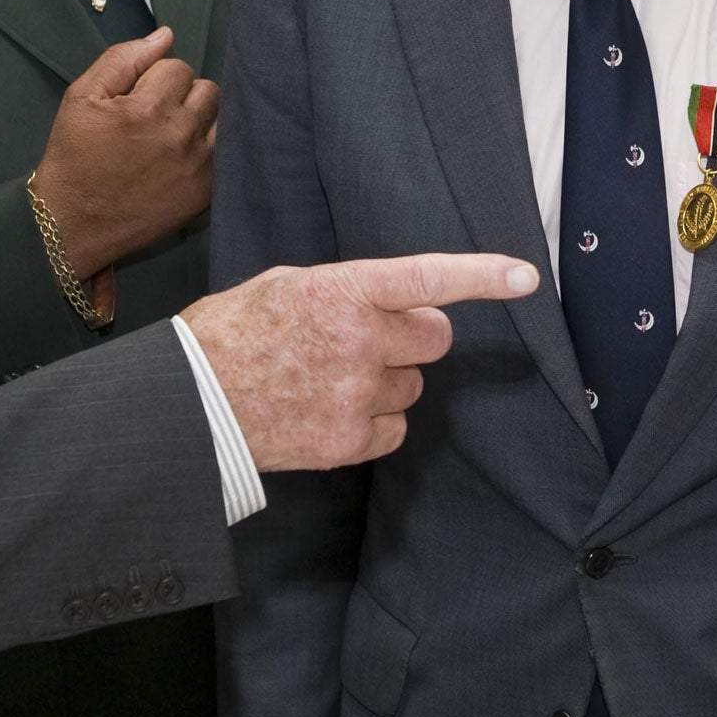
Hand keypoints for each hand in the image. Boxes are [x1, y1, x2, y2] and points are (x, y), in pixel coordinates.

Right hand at [32, 27, 216, 276]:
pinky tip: (186, 158)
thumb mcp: (81, 97)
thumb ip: (123, 59)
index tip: (138, 98)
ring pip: (222, 120)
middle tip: (156, 116)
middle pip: (208, 90)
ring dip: (202, 121)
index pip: (179, 68)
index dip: (156, 78)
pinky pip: (227, 153)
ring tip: (173, 136)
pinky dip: (210, 149)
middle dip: (183, 96)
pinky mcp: (206, 193)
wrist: (71, 222)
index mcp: (147, 108)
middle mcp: (179, 136)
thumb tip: (166, 36)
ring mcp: (197, 167)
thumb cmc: (73, 156)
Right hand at [180, 253, 538, 471]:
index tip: (525, 275)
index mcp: (341, 290)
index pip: (427, 277)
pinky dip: (372, 423)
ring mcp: (356, 395)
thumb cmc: (233, 333)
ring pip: (412, 386)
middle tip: (368, 341)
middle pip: (433, 339)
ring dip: (385, 382)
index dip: (482, 276)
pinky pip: (394, 430)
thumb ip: (347, 289)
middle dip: (413, 338)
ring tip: (328, 379)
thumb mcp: (288, 286)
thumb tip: (393, 300)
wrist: (191, 402)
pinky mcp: (350, 441)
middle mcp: (357, 340)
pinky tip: (328, 411)